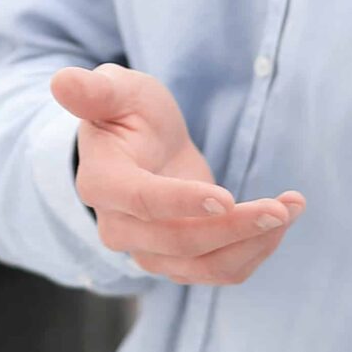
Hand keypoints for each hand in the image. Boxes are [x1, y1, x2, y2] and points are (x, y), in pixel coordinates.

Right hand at [53, 64, 305, 286]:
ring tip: (290, 210)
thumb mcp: (118, 90)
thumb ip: (94, 90)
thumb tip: (61, 80)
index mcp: (101, 182)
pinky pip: (219, 271)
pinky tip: (281, 220)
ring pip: (204, 265)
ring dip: (253, 244)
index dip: (181, 202)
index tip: (227, 197)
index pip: (141, 202)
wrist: (143, 146)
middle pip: (179, 243)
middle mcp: (119, 227)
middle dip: (234, 228)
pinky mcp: (179, 261)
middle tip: (282, 207)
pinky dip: (255, 252)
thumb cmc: (129, 112)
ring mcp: (148, 251)